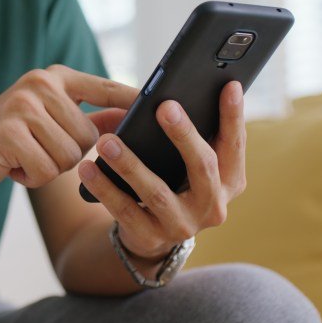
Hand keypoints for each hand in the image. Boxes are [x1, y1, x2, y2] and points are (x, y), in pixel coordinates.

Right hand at [0, 65, 138, 191]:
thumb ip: (86, 117)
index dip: (132, 102)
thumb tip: (130, 119)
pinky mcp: (10, 132)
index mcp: (54, 76)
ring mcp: (23, 106)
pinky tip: (13, 167)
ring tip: (24, 157)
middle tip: (37, 150)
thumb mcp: (47, 120)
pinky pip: (48, 169)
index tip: (165, 106)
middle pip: (90, 137)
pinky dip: (32, 178)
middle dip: (69, 156)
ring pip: (71, 157)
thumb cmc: (8, 140)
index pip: (105, 88)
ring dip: (49, 168)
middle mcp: (40, 84)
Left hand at [77, 81, 246, 261]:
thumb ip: (193, 135)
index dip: (233, 115)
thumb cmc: (173, 181)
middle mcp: (213, 206)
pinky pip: (124, 210)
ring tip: (106, 141)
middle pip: (202, 166)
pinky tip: (87, 168)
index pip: (234, 144)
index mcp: (229, 181)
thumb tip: (173, 95)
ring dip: (129, 163)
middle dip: (183, 134)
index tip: (229, 85)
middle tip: (163, 106)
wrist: (151, 234)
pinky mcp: (151, 237)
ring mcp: (183, 226)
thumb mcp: (190, 163)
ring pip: (155, 191)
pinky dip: (104, 187)